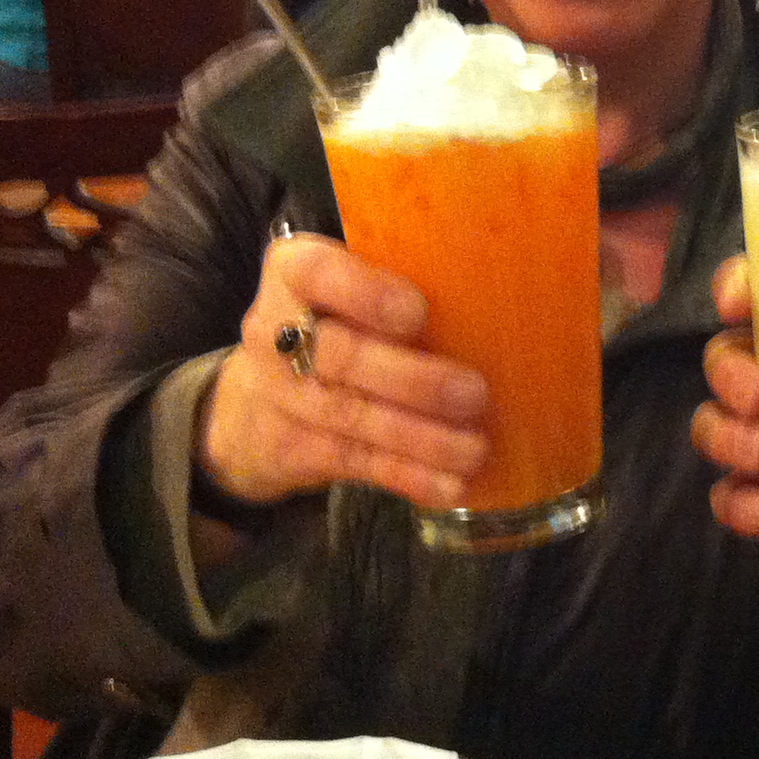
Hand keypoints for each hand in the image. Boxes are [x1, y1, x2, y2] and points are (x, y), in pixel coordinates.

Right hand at [201, 231, 489, 509]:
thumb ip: (403, 285)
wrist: (255, 406)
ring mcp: (277, 394)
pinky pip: (354, 461)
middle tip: (474, 394)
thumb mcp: (350, 292)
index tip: (418, 313)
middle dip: (412, 379)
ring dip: (420, 437)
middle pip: (340, 355)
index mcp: (292, 273)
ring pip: (350, 415)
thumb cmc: (336, 326)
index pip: (314, 272)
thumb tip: (502, 301)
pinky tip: (450, 486)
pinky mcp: (291, 447)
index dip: (365, 293)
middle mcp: (274, 331)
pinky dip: (407, 476)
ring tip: (475, 449)